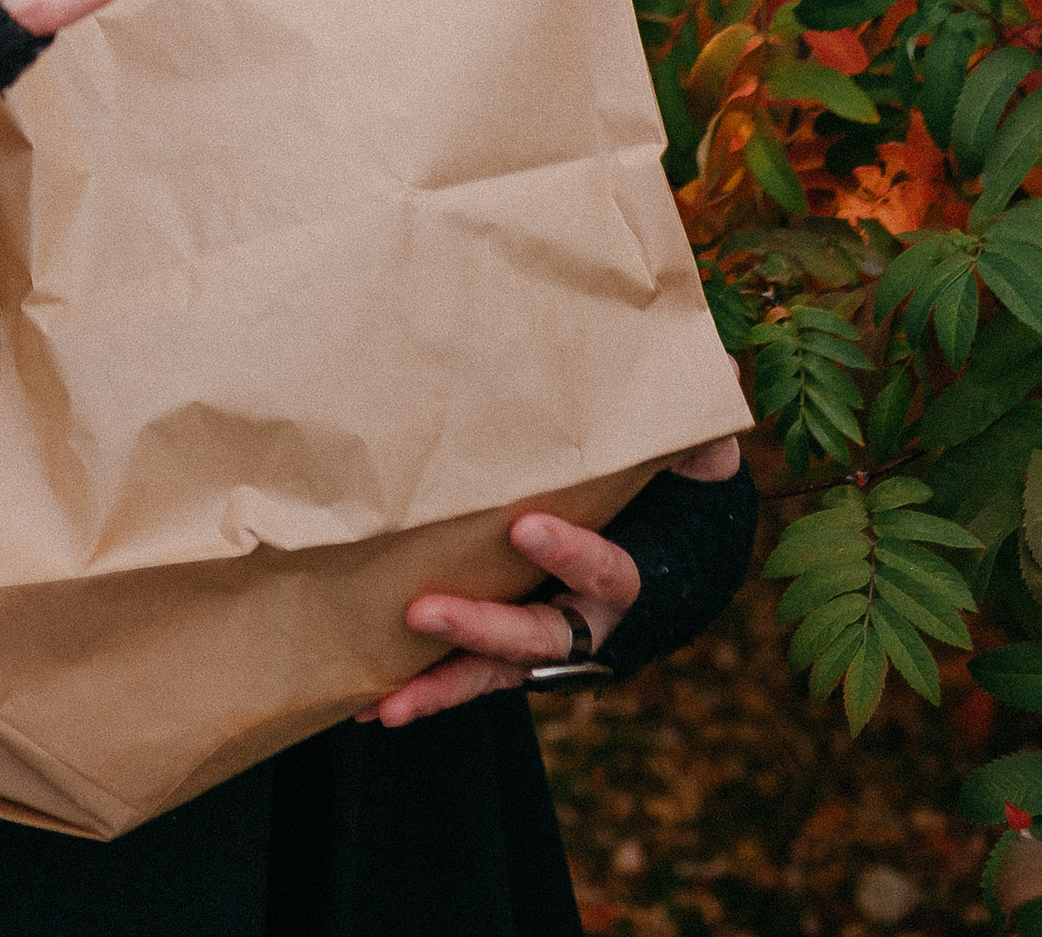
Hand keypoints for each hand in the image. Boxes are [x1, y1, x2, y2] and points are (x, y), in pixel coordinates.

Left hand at [374, 436, 744, 725]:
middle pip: (536, 635)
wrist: (674, 561)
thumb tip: (713, 379)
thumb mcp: (693, 466)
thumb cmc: (675, 500)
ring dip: (441, 684)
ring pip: (496, 671)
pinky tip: (375, 707)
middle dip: (482, 628)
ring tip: (385, 702)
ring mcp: (548, 640)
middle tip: (423, 611)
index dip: (572, 554)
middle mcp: (589, 623)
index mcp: (631, 576)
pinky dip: (428, 693)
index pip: (607, 571)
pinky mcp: (514, 649)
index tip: (526, 526)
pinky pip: (471, 678)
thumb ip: (693, 435)